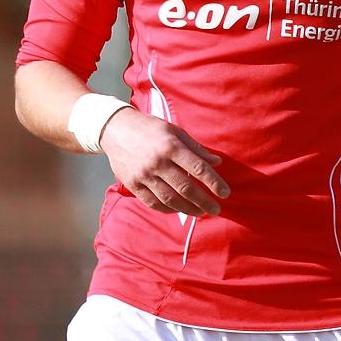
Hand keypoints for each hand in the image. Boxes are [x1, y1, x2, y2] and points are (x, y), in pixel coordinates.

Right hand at [100, 107, 229, 216]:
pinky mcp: (133, 185)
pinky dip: (169, 209)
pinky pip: (154, 203)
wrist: (116, 130)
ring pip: (170, 199)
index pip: (198, 168)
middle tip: (216, 209)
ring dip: (188, 209)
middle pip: (186, 187)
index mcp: (171, 146)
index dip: (214, 182)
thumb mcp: (175, 131)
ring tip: (201, 212)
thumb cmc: (150, 128)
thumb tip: (217, 162)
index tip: (225, 193)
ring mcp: (144, 175)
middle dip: (204, 201)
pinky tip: (179, 210)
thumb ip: (196, 148)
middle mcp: (158, 162)